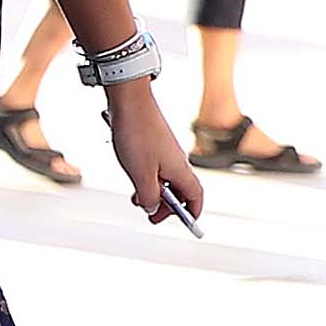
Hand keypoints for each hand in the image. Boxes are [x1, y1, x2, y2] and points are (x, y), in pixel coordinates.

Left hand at [100, 84, 204, 229]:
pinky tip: (132, 175)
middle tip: (149, 212)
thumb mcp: (141, 174)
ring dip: (153, 190)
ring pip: (165, 178)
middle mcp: (178, 161)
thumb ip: (149, 196)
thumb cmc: (137, 135)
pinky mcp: (155, 143)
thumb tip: (152, 208)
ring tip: (135, 196)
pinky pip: (156, 167)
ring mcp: (167, 151)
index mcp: (181, 170)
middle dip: (166, 204)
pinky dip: (147, 177)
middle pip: (180, 190)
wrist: (130, 101)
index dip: (192, 212)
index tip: (186, 223)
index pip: (195, 196)